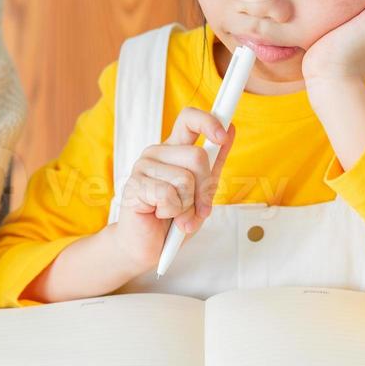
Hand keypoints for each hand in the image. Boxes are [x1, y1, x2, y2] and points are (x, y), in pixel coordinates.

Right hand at [111, 107, 236, 272]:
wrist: (149, 247)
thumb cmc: (175, 218)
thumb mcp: (203, 189)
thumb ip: (214, 162)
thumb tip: (230, 129)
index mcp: (174, 149)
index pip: (189, 119)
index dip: (209, 121)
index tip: (223, 136)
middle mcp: (157, 153)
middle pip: (197, 156)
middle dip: (204, 189)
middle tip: (196, 208)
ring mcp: (142, 166)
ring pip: (185, 179)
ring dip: (187, 206)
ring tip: (175, 214)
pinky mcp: (134, 185)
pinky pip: (168, 196)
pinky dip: (172, 213)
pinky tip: (161, 215)